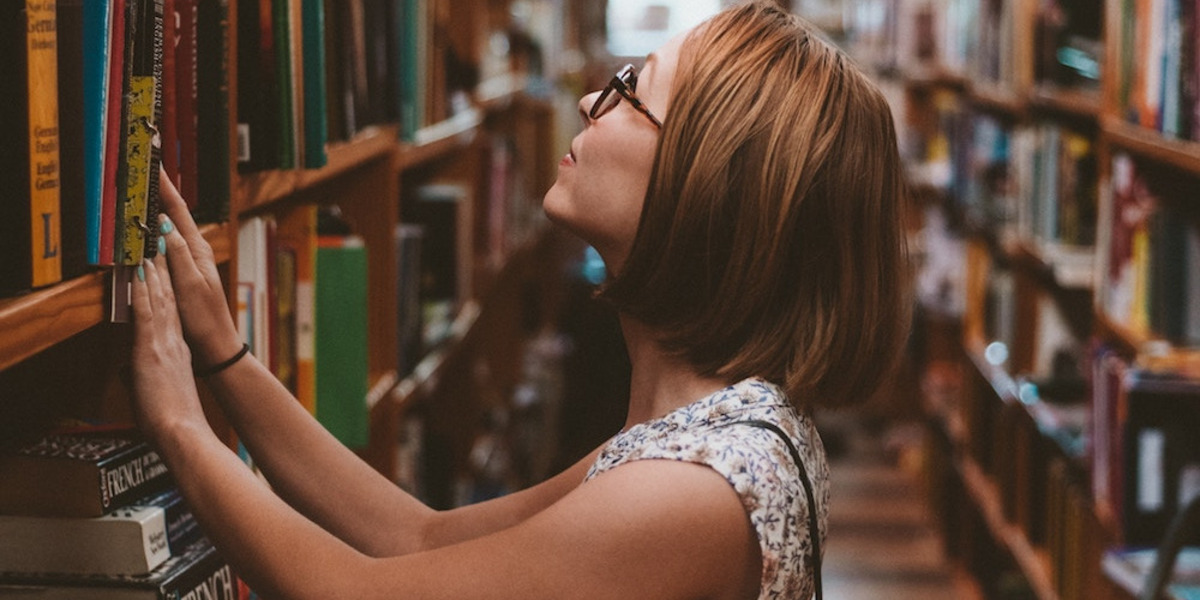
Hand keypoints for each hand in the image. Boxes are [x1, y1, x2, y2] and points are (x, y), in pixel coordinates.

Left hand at [130, 254, 208, 442]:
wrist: (182, 432)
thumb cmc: (174, 422)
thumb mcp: (159, 394)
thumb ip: (145, 379)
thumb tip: (130, 375)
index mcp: (178, 354)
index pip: (171, 315)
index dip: (167, 292)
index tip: (163, 271)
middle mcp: (174, 343)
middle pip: (169, 301)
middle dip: (163, 273)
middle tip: (160, 248)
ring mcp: (163, 343)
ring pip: (160, 300)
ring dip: (155, 273)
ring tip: (152, 249)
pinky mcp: (151, 348)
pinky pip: (147, 312)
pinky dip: (145, 290)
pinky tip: (142, 272)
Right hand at [156, 169, 241, 366]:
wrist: (216, 345)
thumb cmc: (204, 318)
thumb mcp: (189, 285)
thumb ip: (177, 255)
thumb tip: (164, 226)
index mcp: (198, 249)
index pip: (178, 211)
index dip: (165, 186)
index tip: (154, 164)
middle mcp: (195, 251)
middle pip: (174, 213)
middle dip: (159, 189)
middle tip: (144, 168)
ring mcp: (190, 261)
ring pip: (169, 227)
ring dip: (157, 208)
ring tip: (142, 188)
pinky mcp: (183, 272)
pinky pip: (166, 244)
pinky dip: (155, 230)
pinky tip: (147, 228)